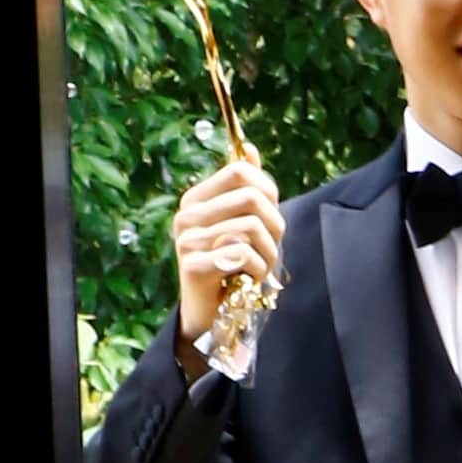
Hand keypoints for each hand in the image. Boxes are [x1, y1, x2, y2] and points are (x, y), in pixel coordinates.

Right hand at [172, 146, 281, 349]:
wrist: (208, 313)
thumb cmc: (228, 264)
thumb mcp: (239, 222)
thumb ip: (244, 187)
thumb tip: (248, 149)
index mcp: (196, 199)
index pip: (240, 170)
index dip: (268, 188)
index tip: (272, 212)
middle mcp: (186, 215)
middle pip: (251, 197)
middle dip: (275, 224)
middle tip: (272, 245)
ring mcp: (186, 240)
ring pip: (252, 227)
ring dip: (270, 252)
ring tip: (262, 266)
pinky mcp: (192, 266)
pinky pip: (243, 254)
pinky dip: (258, 268)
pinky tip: (250, 278)